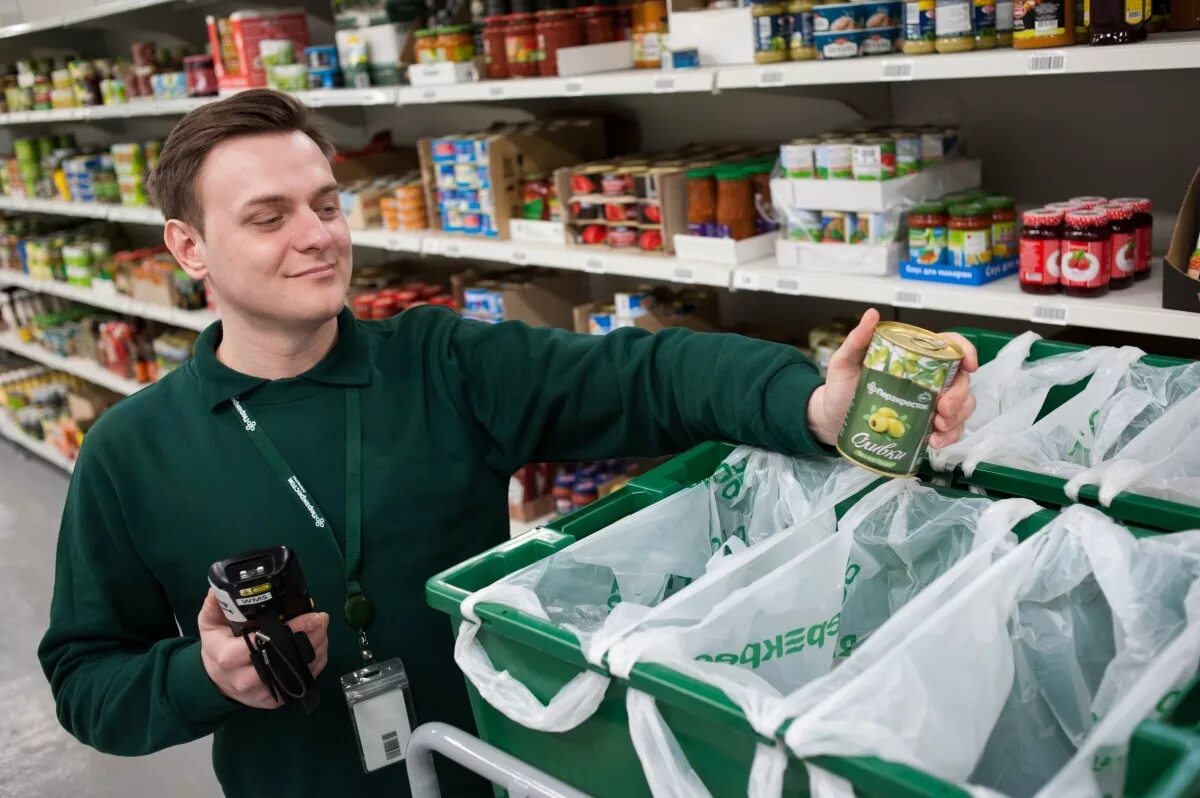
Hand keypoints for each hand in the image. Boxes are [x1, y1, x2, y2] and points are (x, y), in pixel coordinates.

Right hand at [198, 589, 329, 708]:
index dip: (289, 630)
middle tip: (322, 619)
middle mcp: (245, 678)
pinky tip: (319, 645)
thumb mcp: (209, 623)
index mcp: (228, 656)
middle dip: (310, 638)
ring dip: (317, 649)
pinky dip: (316, 663)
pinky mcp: (276, 699)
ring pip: (299, 672)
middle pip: (285, 660)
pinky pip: (302, 681)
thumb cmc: (216, 647)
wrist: (217, 680)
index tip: (310, 616)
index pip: (261, 643)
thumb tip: (220, 587)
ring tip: (323, 628)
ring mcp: (262, 691)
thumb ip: (216, 604)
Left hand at [807, 309, 978, 447]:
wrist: (832, 419)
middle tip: (943, 409)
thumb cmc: (841, 387)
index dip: (966, 351)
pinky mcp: (926, 424)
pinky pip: (950, 429)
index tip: (968, 365)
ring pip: (961, 406)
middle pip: (960, 381)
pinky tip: (934, 441)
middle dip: (960, 396)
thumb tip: (872, 315)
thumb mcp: (845, 361)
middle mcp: (927, 378)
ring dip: (957, 418)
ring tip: (938, 428)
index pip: (949, 346)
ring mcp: (929, 402)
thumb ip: (858, 340)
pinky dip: (949, 436)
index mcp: (913, 357)